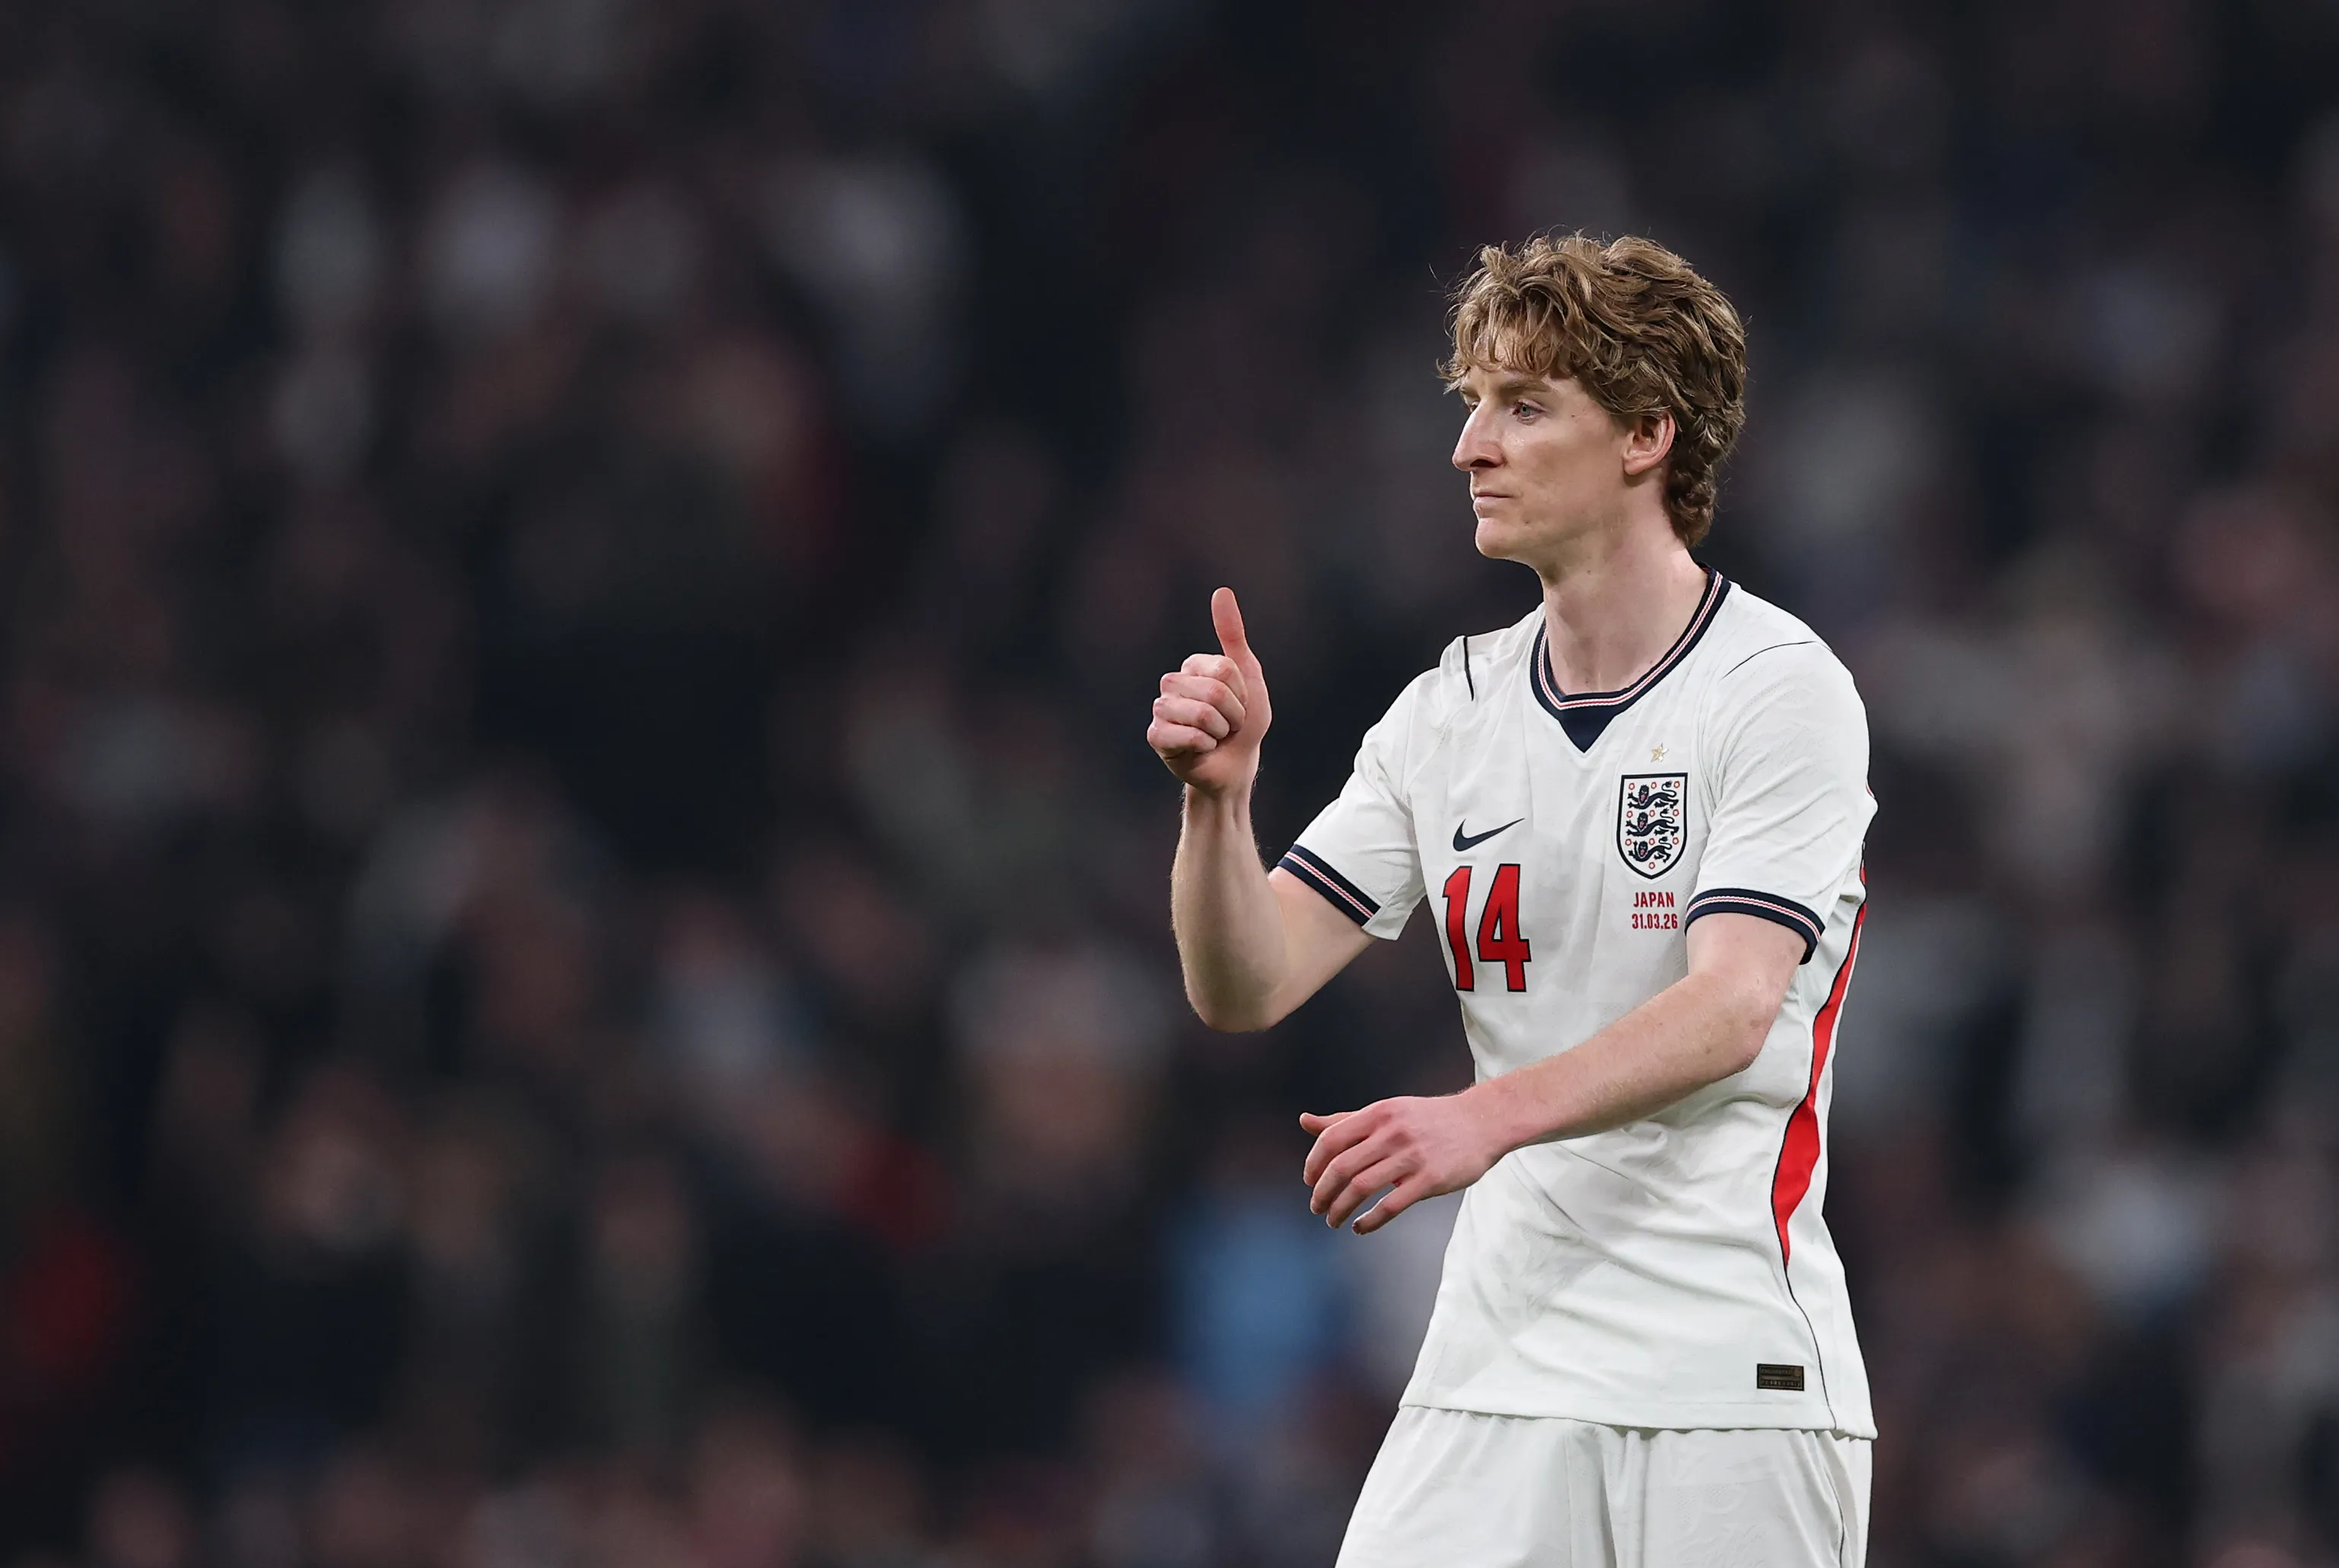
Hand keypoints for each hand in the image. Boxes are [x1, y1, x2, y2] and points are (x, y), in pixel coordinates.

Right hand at [1148, 587, 1272, 798]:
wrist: (1235, 766)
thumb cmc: (1244, 723)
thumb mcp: (1248, 676)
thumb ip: (1233, 634)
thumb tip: (1221, 591)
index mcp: (1193, 665)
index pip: (1225, 670)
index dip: (1242, 694)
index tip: (1239, 704)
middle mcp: (1173, 683)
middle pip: (1213, 691)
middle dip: (1232, 715)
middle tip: (1227, 725)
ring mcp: (1162, 709)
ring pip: (1200, 714)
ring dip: (1219, 732)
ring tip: (1214, 737)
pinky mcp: (1155, 736)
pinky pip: (1186, 736)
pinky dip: (1204, 746)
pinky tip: (1200, 749)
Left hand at [1300, 1093, 1505, 1233]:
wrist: (1482, 1122)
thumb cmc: (1428, 1119)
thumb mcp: (1386, 1112)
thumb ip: (1345, 1120)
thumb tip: (1304, 1121)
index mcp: (1378, 1113)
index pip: (1331, 1139)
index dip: (1313, 1164)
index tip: (1310, 1182)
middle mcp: (1392, 1132)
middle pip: (1341, 1166)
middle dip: (1322, 1192)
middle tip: (1316, 1207)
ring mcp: (1412, 1156)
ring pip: (1361, 1187)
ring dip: (1340, 1209)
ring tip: (1333, 1220)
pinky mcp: (1430, 1180)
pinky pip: (1390, 1206)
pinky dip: (1369, 1221)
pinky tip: (1360, 1227)